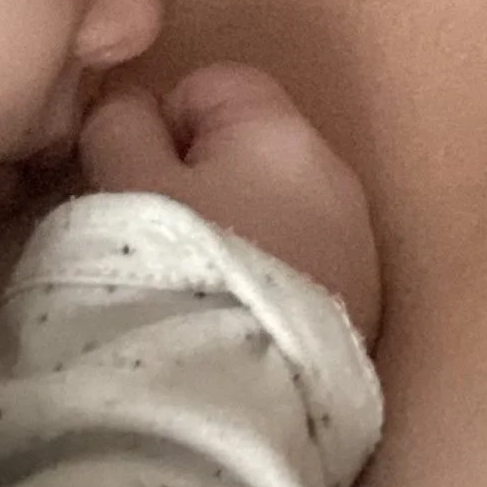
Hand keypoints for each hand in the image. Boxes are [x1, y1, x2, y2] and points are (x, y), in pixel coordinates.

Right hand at [80, 63, 381, 344]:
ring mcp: (358, 249)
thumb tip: (134, 108)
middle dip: (203, 182)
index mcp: (282, 132)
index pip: (214, 84)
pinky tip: (234, 326)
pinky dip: (267, 283)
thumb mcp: (123, 184)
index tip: (133, 181)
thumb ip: (122, 126)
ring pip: (280, 213)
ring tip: (195, 291)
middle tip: (157, 239)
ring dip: (239, 235)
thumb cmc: (172, 273)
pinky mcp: (363, 312)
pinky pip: (303, 270)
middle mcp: (336, 178)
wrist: (234, 402)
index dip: (160, 125)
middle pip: (252, 150)